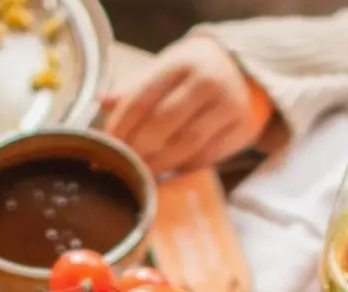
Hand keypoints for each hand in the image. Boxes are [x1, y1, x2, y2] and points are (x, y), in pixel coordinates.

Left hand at [103, 34, 270, 177]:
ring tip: (143, 172)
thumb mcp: (165, 70)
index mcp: (182, 63)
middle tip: (124, 163)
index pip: (143, 97)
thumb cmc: (193, 74)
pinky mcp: (243, 129)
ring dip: (160, 163)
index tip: (108, 144)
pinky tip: (170, 170)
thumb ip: (134, 89)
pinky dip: (184, 167)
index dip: (122, 125)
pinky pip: (208, 157)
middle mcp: (209, 81)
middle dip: (139, 148)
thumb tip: (101, 102)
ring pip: (187, 144)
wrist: (246, 72)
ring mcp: (230, 105)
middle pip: (164, 123)